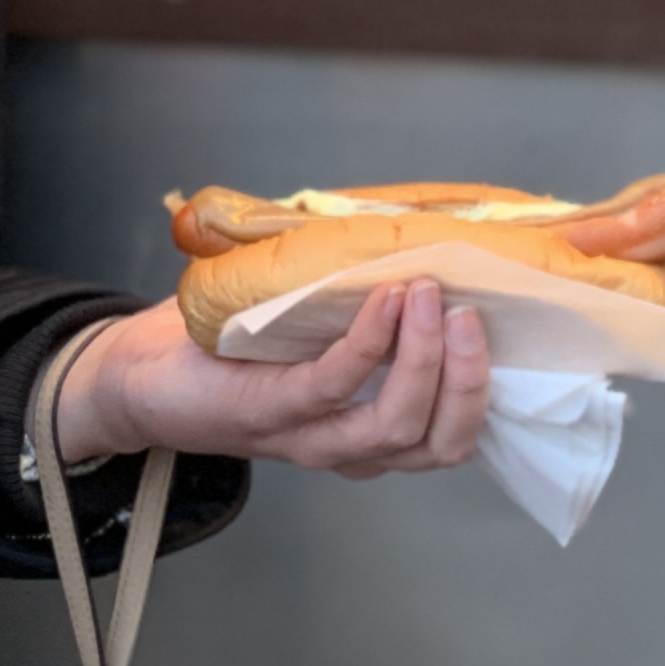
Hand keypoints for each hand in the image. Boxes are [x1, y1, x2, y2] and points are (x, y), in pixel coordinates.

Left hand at [53, 279, 490, 485]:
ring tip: (429, 294)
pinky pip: (333, 385)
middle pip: (444, 441)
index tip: (523, 326)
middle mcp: (354, 445)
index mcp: (377, 426)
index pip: (460, 431)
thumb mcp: (318, 312)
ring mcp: (312, 436)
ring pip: (397, 425)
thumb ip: (371, 284)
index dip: (499, 389)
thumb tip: (435, 220)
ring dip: (424, 358)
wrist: (141, 370)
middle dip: (470, 379)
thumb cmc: (236, 342)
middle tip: (473, 313)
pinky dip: (367, 343)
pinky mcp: (268, 414)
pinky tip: (384, 298)